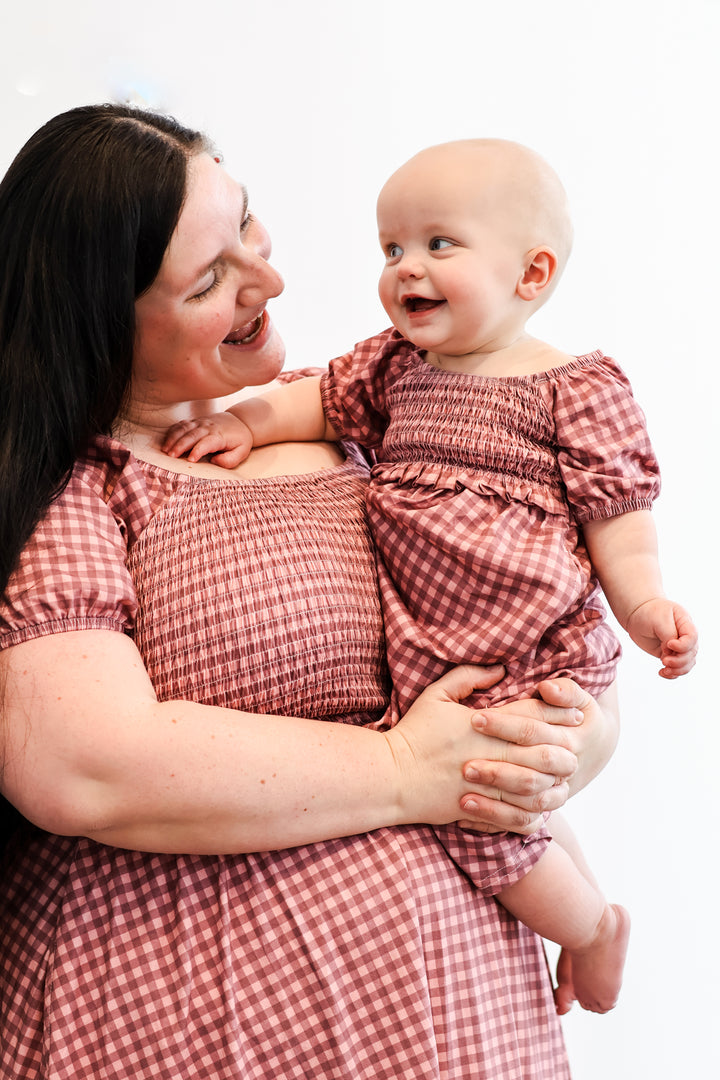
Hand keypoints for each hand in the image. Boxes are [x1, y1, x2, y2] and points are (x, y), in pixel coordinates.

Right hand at [162, 412, 253, 467]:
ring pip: (184, 428)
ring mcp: (200, 422)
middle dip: (180, 445)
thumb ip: (230, 460)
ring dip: (173, 438)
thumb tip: (214, 461)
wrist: (240, 421)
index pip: (207, 443)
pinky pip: (181, 424)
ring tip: (165, 449)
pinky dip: (172, 431)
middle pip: (192, 435)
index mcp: (219, 436)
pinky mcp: (195, 421)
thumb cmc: (240, 440)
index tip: (190, 459)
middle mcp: (208, 427)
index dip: (198, 450)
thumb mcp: (242, 452)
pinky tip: (166, 440)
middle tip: (171, 456)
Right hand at [385, 665, 578, 831]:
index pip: (534, 716)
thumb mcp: (436, 694)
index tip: (575, 713)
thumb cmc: (413, 733)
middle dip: (566, 749)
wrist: (391, 776)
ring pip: (536, 787)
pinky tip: (543, 805)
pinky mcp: (480, 809)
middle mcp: (490, 754)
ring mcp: (486, 785)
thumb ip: (468, 677)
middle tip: (578, 746)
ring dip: (555, 782)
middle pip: (544, 752)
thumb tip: (501, 670)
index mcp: (484, 724)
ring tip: (565, 777)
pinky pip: (518, 815)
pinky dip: (535, 811)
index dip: (560, 714)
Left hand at [459, 677, 619, 831]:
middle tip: (466, 767)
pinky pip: (523, 822)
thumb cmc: (571, 714)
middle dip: (498, 772)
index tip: (474, 719)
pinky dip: (496, 819)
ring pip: (529, 802)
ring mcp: (554, 792)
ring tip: (464, 795)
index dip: (504, 724)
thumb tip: (546, 688)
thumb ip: (564, 690)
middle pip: (530, 774)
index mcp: (570, 738)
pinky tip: (467, 812)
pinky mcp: (542, 809)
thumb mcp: (576, 696)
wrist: (591, 746)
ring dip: (496, 801)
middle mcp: (565, 769)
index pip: (534, 730)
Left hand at [626, 598, 697, 677]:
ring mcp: (679, 646)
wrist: (637, 614)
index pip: (692, 637)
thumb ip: (668, 635)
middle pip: (691, 653)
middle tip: (664, 660)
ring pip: (687, 663)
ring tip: (664, 669)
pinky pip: (678, 668)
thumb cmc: (648, 613)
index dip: (683, 645)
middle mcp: (686, 636)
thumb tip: (670, 651)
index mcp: (685, 622)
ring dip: (677, 670)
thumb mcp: (659, 619)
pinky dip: (672, 674)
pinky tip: (662, 672)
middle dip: (679, 661)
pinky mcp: (671, 654)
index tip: (668, 644)